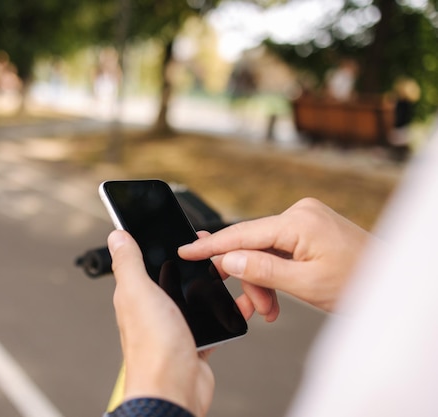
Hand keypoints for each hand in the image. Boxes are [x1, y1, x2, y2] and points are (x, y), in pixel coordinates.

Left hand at [108, 230, 214, 416]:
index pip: (147, 260)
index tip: (184, 233)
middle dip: (196, 265)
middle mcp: (153, 308)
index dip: (163, 244)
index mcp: (136, 293)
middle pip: (176, 276)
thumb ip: (128, 264)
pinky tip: (235, 305)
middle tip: (215, 254)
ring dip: (212, 287)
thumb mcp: (138, 294)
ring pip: (196, 297)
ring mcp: (174, 325)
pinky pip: (211, 320)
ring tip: (229, 274)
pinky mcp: (193, 341)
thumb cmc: (152, 348)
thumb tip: (116, 236)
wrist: (174, 390)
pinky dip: (225, 312)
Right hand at [179, 198, 372, 316]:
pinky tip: (276, 294)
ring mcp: (305, 218)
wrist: (390, 281)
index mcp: (299, 221)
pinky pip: (278, 249)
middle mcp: (300, 213)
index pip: (242, 233)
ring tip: (270, 309)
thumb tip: (229, 259)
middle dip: (248, 278)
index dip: (211, 245)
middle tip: (249, 307)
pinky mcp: (308, 227)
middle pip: (252, 245)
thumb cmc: (358, 282)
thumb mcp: (304, 284)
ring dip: (262, 280)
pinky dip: (273, 272)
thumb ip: (262, 269)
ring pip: (264, 250)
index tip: (186, 250)